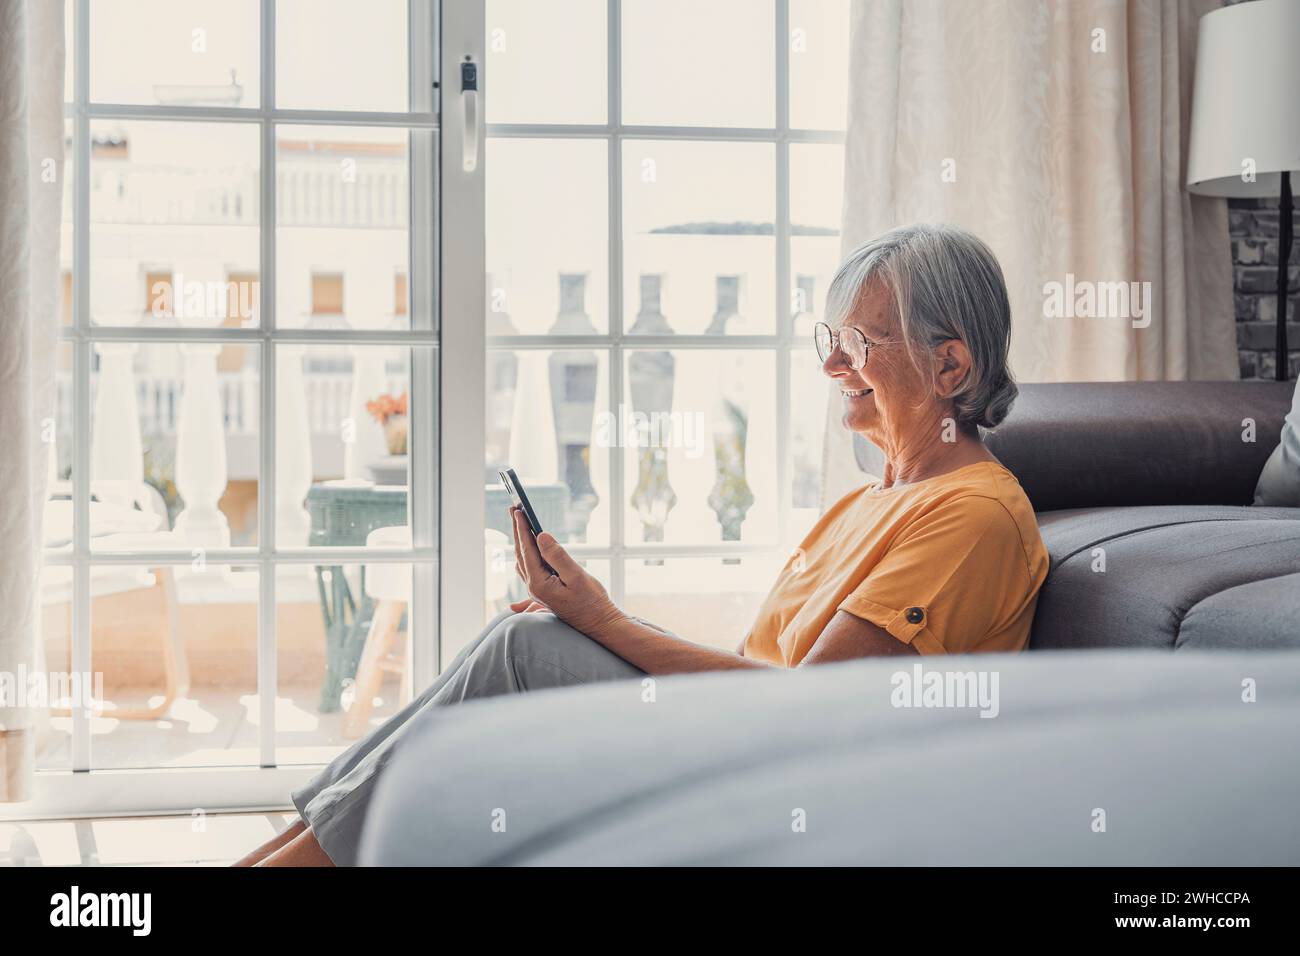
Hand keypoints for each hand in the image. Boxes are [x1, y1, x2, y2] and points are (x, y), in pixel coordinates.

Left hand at [510, 507, 624, 637]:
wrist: (599, 623)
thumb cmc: (591, 601)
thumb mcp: (577, 576)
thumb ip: (558, 556)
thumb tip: (541, 536)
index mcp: (539, 583)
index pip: (527, 550)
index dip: (522, 529)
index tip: (517, 511)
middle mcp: (534, 587)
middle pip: (521, 553)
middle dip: (517, 530)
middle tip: (513, 508)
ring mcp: (538, 589)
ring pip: (523, 560)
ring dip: (521, 540)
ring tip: (519, 521)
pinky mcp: (544, 590)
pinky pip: (530, 567)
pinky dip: (527, 551)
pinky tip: (528, 545)